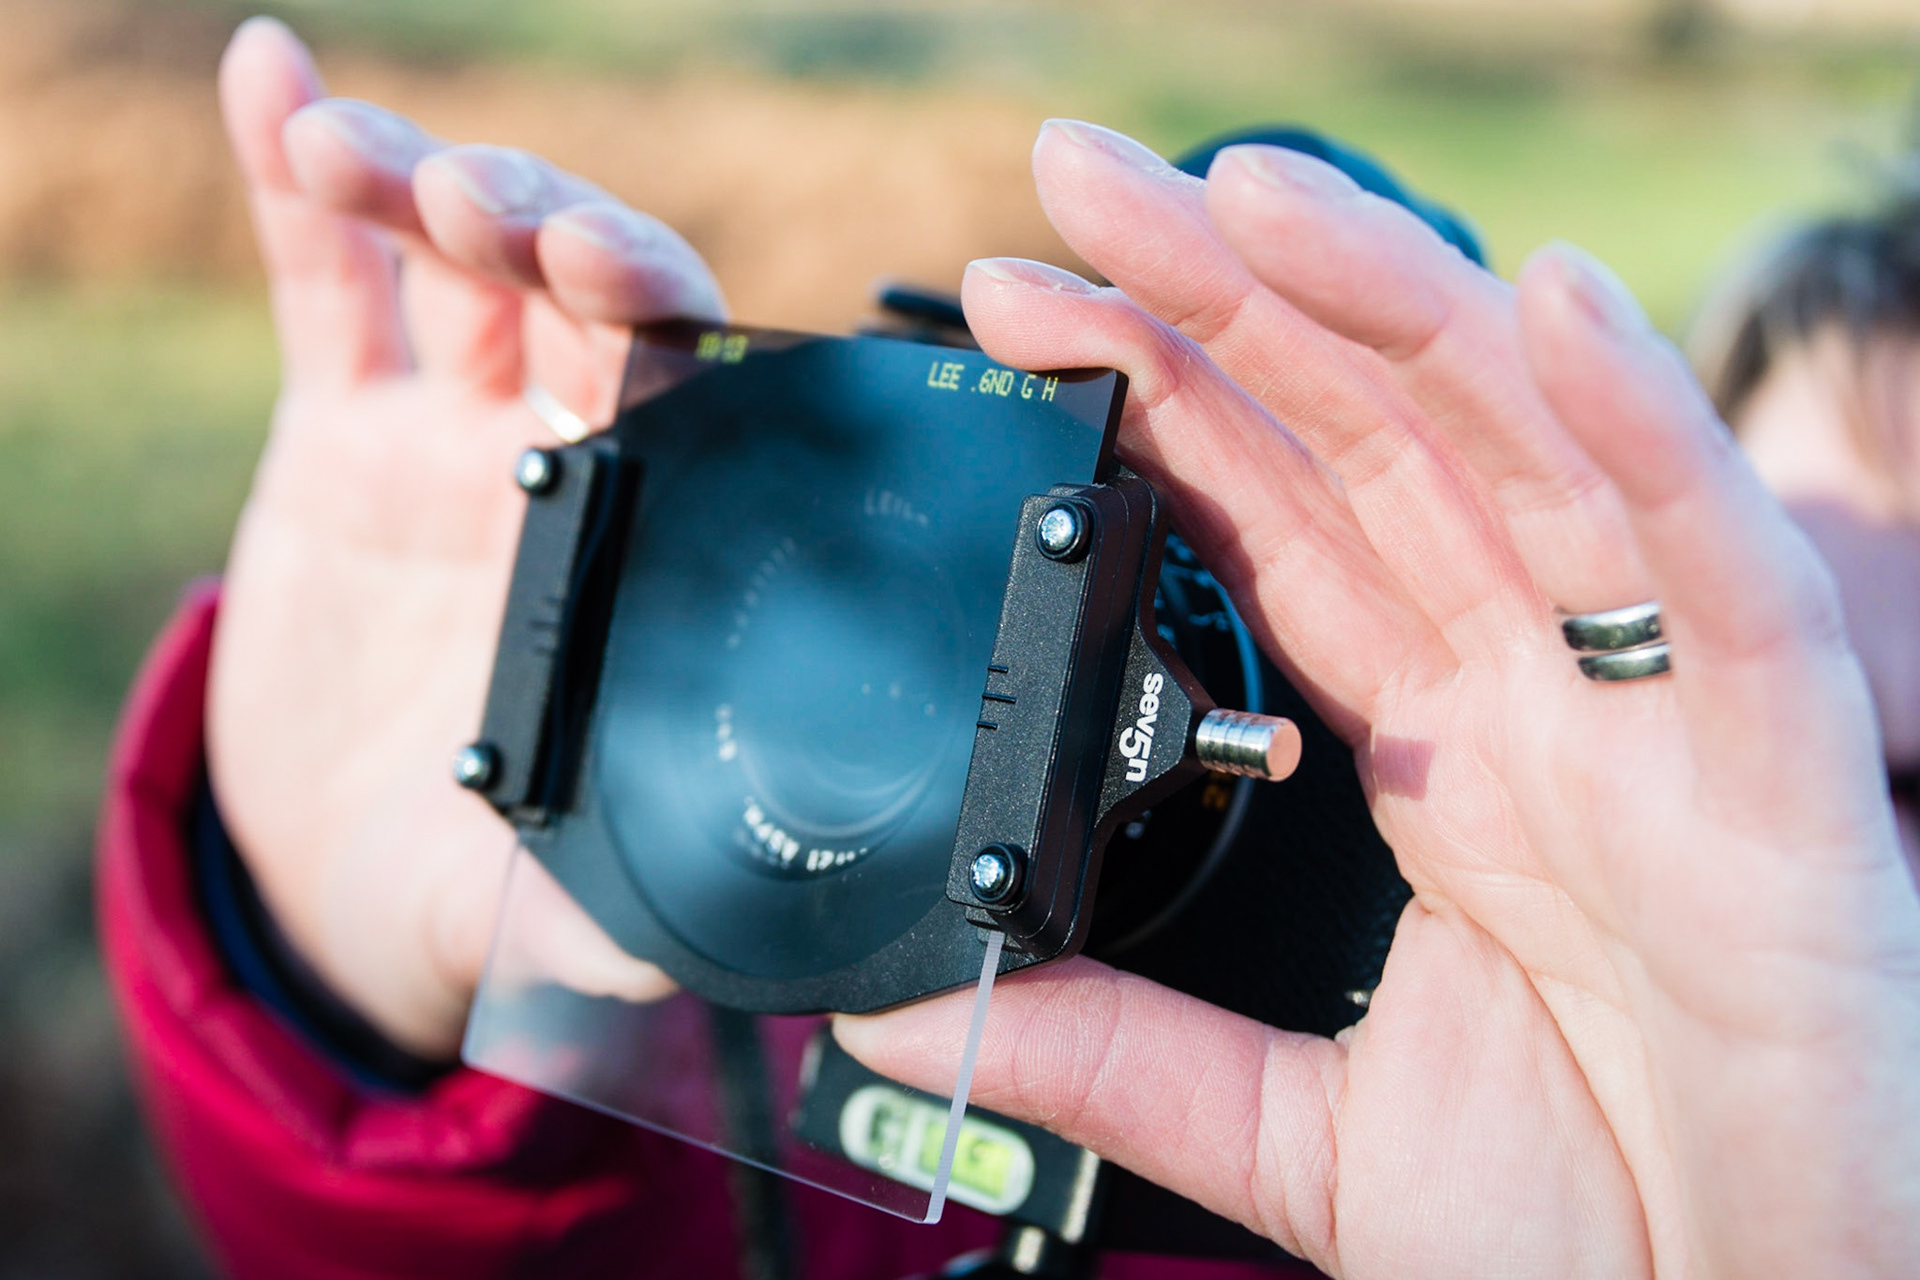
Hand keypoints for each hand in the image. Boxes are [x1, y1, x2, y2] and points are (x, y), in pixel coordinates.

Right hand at [206, 19, 711, 1056]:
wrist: (347, 885)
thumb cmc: (473, 881)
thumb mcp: (532, 904)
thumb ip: (593, 907)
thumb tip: (658, 948)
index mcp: (644, 546)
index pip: (682, 396)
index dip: (658, 317)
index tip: (614, 273)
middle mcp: (564, 463)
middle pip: (576, 299)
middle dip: (542, 230)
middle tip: (492, 208)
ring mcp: (454, 434)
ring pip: (453, 266)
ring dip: (416, 183)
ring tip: (356, 147)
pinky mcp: (342, 430)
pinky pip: (326, 281)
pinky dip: (302, 183)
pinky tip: (270, 83)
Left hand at [839, 122, 1919, 1276]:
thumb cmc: (1571, 1233)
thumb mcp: (1295, 1130)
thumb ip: (1120, 1047)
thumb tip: (915, 1012)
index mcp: (1435, 758)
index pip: (1282, 524)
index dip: (1160, 402)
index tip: (1022, 310)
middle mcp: (1537, 700)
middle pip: (1373, 445)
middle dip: (1229, 300)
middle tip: (1075, 185)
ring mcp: (1654, 716)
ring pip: (1519, 452)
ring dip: (1387, 303)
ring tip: (1242, 191)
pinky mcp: (1781, 771)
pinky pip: (1711, 566)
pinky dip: (1640, 426)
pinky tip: (1543, 305)